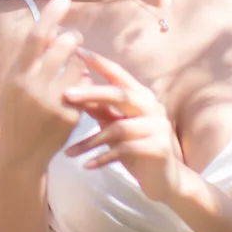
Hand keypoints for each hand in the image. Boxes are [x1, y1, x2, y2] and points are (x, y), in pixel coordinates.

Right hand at [0, 0, 88, 173]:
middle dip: (73, 38)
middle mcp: (32, 87)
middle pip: (63, 46)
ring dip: (79, 63)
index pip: (35, 37)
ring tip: (71, 72)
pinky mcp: (70, 116)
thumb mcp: (14, 86)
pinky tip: (76, 95)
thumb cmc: (18, 114)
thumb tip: (52, 30)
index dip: (51, 15)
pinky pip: (87, 88)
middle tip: (74, 38)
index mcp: (15, 76)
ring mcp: (53, 102)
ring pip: (79, 66)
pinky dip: (84, 86)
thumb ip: (29, 62)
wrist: (21, 155)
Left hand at [60, 47, 193, 204]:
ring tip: (69, 152)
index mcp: (141, 96)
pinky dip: (102, 158)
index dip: (98, 62)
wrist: (166, 180)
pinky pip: (124, 150)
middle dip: (91, 93)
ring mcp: (158, 126)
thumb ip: (100, 111)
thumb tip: (73, 92)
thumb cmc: (136, 150)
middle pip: (119, 94)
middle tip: (66, 95)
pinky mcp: (158, 148)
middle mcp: (152, 106)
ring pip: (117, 128)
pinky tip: (86, 165)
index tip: (77, 51)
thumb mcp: (115, 127)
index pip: (118, 74)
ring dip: (89, 142)